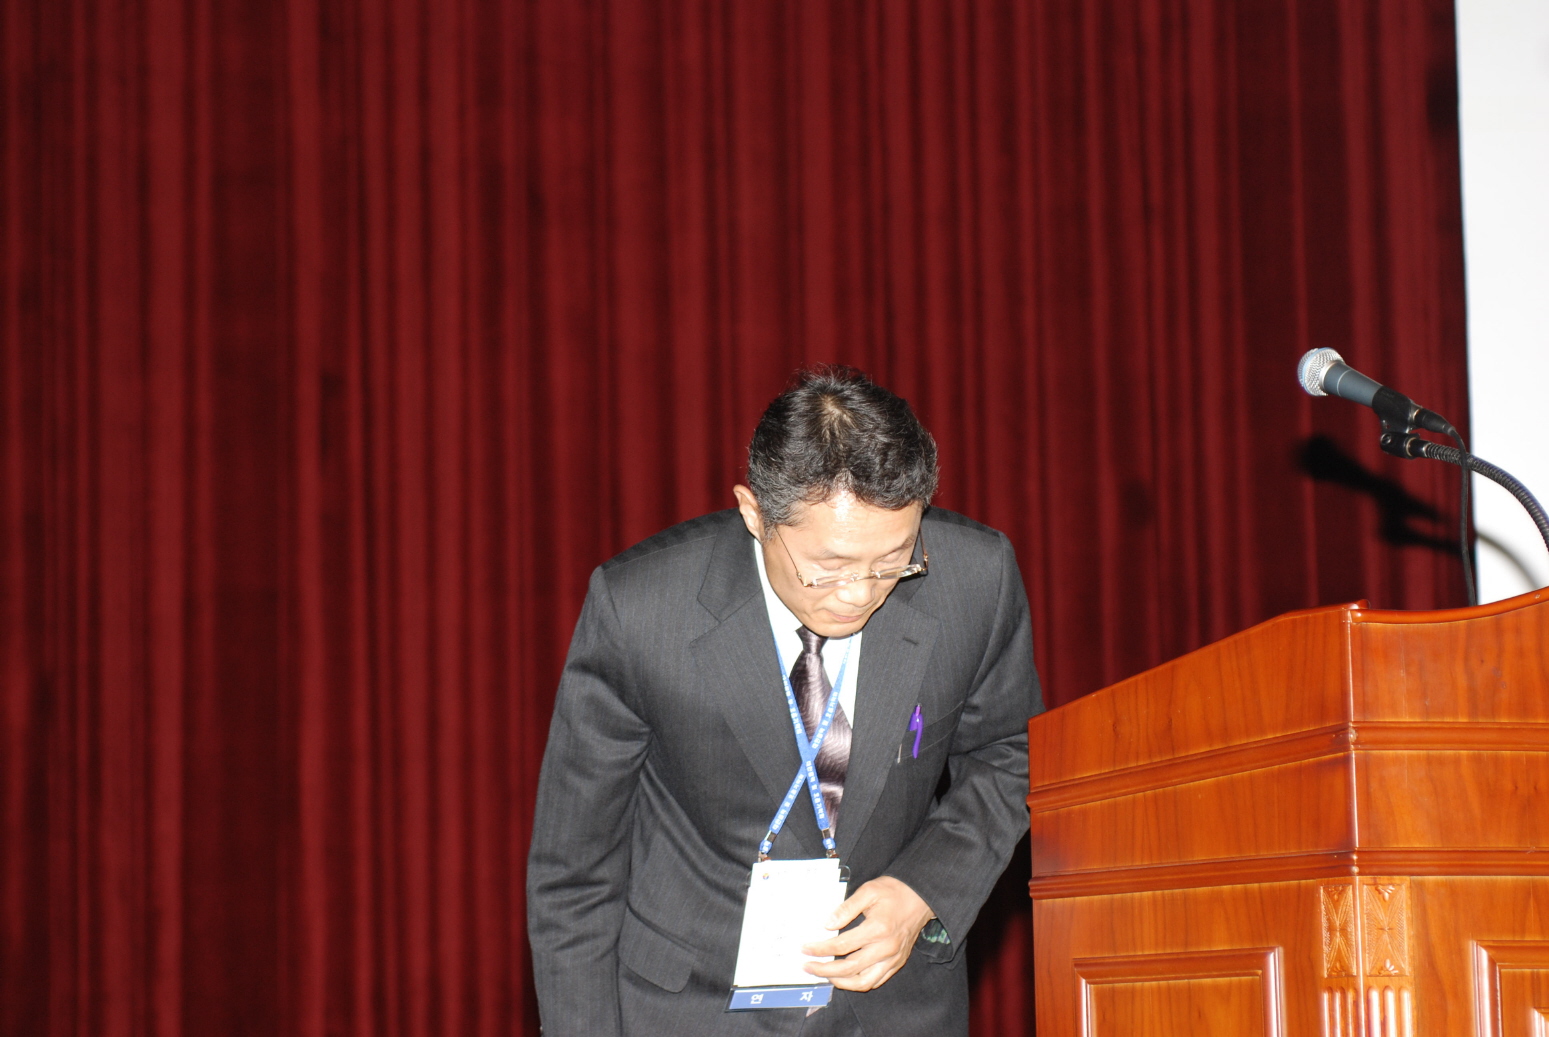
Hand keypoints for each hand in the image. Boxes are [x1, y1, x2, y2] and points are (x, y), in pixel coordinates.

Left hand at [800, 875, 934, 991]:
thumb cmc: (894, 891)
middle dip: (824, 970)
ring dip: (840, 982)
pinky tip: (845, 977)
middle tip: (807, 966)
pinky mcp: (897, 963)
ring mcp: (892, 959)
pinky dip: (858, 983)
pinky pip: (875, 981)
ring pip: (863, 981)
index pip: (841, 945)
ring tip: (824, 975)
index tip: (805, 948)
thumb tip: (827, 924)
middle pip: (849, 968)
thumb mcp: (868, 891)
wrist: (921, 897)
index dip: (820, 949)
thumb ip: (846, 908)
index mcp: (877, 929)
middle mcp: (885, 949)